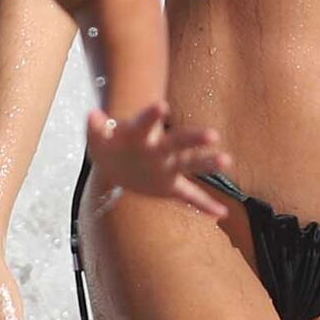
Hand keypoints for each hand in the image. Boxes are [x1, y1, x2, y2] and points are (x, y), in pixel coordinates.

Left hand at [83, 104, 230, 223]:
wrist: (117, 162)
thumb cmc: (110, 145)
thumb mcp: (97, 139)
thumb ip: (95, 128)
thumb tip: (93, 115)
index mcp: (139, 135)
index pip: (145, 123)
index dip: (151, 115)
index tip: (161, 106)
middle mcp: (159, 149)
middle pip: (178, 142)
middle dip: (194, 139)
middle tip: (213, 135)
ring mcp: (167, 167)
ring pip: (189, 164)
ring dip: (207, 164)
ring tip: (226, 161)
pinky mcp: (170, 186)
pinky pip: (189, 196)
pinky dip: (205, 204)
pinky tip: (221, 213)